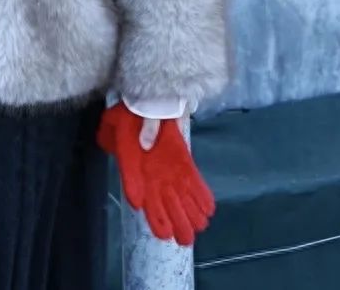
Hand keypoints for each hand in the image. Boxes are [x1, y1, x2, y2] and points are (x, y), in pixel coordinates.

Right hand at [97, 102, 214, 246]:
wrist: (153, 99)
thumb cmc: (136, 110)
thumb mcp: (130, 116)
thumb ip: (142, 128)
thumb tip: (146, 145)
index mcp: (135, 164)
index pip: (140, 191)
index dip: (152, 213)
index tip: (162, 231)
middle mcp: (152, 173)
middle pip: (163, 202)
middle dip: (174, 222)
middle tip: (184, 240)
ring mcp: (169, 170)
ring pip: (179, 196)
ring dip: (189, 213)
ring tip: (199, 228)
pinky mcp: (184, 163)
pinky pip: (193, 181)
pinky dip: (201, 195)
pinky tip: (209, 209)